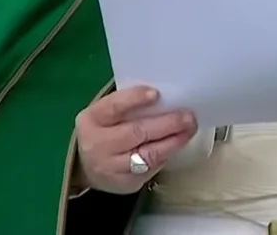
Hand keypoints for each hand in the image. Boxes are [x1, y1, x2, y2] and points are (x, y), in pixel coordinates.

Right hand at [74, 86, 198, 193]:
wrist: (87, 167)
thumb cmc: (105, 130)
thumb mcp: (106, 114)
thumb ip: (127, 105)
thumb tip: (164, 95)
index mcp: (92, 119)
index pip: (113, 107)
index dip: (134, 99)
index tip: (157, 94)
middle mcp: (98, 144)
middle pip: (136, 132)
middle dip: (166, 124)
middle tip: (188, 117)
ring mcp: (110, 167)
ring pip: (147, 155)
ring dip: (172, 142)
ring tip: (189, 131)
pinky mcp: (124, 183)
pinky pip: (150, 170)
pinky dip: (166, 156)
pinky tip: (176, 146)